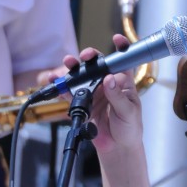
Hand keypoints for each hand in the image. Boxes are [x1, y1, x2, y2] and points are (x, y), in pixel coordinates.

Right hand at [62, 35, 143, 154]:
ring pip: (82, 75)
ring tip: (67, 63)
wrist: (117, 147)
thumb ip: (118, 96)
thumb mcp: (128, 112)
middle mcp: (107, 83)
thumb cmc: (130, 127)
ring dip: (73, 68)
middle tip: (83, 57)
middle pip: (97, 64)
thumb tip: (109, 79)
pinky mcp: (83, 102)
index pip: (123, 60)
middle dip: (89, 57)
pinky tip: (56, 82)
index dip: (121, 47)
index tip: (116, 39)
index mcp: (123, 82)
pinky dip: (63, 88)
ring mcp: (94, 91)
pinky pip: (71, 93)